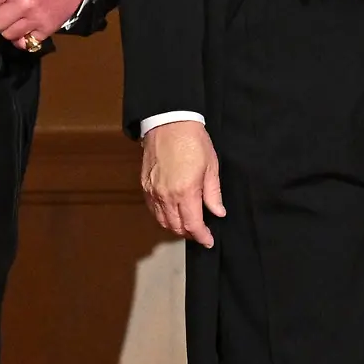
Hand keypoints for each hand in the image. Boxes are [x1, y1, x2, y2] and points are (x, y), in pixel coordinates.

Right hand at [141, 122, 225, 248]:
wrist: (169, 123)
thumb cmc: (193, 141)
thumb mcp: (211, 167)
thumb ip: (213, 194)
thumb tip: (218, 212)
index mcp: (186, 192)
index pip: (193, 224)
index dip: (201, 236)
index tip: (208, 240)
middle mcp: (167, 195)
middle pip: (176, 226)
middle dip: (189, 233)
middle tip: (200, 232)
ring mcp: (153, 191)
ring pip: (162, 221)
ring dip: (175, 227)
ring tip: (187, 225)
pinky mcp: (145, 186)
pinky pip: (153, 209)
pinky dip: (163, 216)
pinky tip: (172, 213)